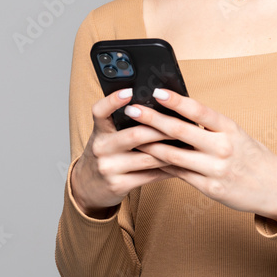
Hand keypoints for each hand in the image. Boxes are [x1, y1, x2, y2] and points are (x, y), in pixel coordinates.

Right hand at [70, 87, 179, 217]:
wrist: (89, 185)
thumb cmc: (107, 152)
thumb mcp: (107, 135)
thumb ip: (124, 123)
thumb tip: (159, 106)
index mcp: (99, 130)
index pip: (100, 111)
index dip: (113, 100)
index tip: (129, 91)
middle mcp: (101, 148)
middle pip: (134, 135)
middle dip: (161, 129)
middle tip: (182, 123)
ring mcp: (109, 168)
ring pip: (147, 157)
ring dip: (171, 150)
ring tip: (188, 143)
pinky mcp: (118, 185)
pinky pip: (150, 175)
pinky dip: (168, 169)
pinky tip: (181, 163)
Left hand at [123, 87, 276, 224]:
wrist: (275, 187)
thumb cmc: (251, 155)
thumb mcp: (236, 134)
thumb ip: (210, 125)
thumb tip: (178, 111)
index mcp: (230, 129)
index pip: (199, 110)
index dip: (176, 100)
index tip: (157, 91)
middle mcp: (223, 147)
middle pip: (181, 131)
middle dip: (153, 119)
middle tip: (133, 109)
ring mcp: (215, 169)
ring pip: (174, 155)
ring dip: (150, 144)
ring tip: (132, 134)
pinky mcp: (210, 188)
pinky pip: (179, 174)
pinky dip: (161, 164)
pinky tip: (148, 157)